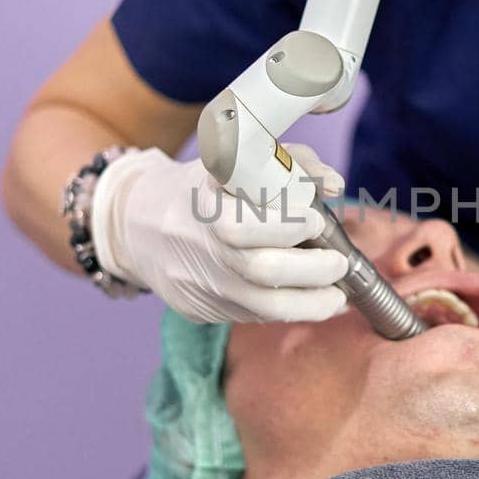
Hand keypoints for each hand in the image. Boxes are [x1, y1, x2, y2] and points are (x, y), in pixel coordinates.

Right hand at [90, 145, 348, 322]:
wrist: (139, 225)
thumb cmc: (205, 187)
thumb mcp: (238, 161)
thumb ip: (292, 163)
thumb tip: (334, 185)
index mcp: (201, 204)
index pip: (242, 225)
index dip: (287, 225)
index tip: (316, 218)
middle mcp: (197, 248)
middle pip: (258, 270)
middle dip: (310, 270)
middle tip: (340, 263)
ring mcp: (198, 284)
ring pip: (261, 307)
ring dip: (311, 303)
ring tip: (339, 295)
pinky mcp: (200, 310)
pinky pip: (252, 317)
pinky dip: (292, 311)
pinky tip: (319, 302)